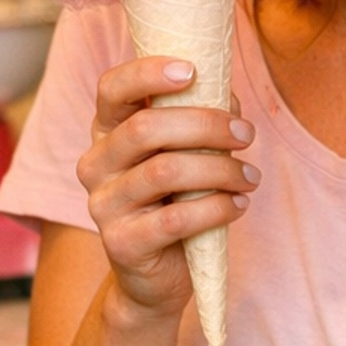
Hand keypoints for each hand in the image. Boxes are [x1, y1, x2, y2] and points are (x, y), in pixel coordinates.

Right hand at [77, 57, 256, 320]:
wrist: (157, 275)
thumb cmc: (176, 201)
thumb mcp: (184, 155)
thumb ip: (198, 121)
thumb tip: (228, 98)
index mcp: (107, 132)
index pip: (111, 89)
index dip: (147, 73)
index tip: (192, 70)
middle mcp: (95, 164)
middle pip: (145, 128)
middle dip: (206, 125)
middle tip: (246, 133)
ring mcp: (103, 205)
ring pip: (166, 171)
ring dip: (221, 169)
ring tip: (250, 177)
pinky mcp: (122, 244)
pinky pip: (176, 218)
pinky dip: (217, 208)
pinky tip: (239, 205)